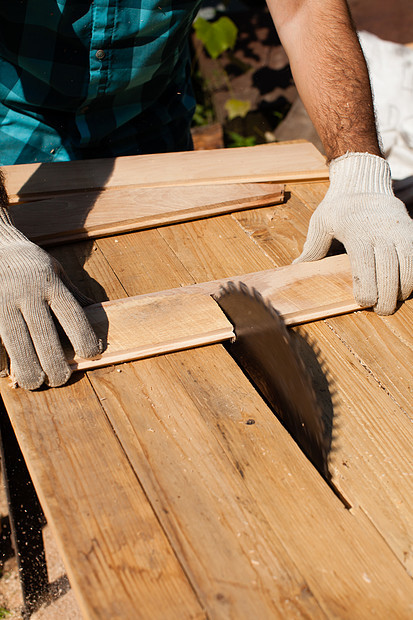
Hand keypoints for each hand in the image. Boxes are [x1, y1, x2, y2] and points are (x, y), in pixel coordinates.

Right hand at [0, 208, 100, 388]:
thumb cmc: (30, 265)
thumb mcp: (57, 272)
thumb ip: (74, 297)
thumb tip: (99, 317)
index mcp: (49, 283)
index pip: (72, 316)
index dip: (84, 339)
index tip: (91, 355)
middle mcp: (26, 293)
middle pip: (45, 336)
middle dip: (55, 364)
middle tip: (60, 379)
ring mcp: (2, 302)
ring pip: (17, 344)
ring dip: (28, 369)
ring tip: (36, 382)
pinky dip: (2, 361)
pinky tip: (10, 370)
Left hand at [294, 153, 412, 314]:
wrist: (363, 181)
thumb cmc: (338, 206)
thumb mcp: (321, 221)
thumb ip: (313, 246)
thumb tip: (296, 267)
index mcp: (356, 231)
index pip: (365, 265)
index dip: (367, 288)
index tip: (364, 302)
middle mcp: (381, 231)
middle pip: (389, 270)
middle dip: (387, 295)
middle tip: (382, 310)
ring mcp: (399, 230)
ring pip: (408, 265)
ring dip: (404, 287)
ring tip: (395, 301)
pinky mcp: (411, 230)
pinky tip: (406, 286)